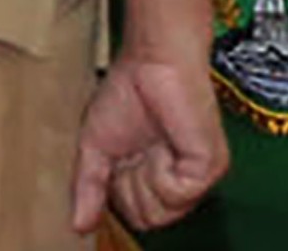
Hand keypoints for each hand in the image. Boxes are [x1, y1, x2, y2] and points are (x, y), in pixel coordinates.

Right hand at [70, 54, 229, 233]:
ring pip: (161, 214)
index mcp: (153, 178)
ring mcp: (196, 174)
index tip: (123, 152)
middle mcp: (178, 180)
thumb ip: (88, 188)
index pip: (134, 216)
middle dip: (130, 185)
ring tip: (154, 142)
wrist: (151, 62)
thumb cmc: (127, 92)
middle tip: (139, 147)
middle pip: (147, 220)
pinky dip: (161, 169)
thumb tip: (78, 226)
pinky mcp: (209, 165)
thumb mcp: (94, 148)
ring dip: (145, 176)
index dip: (118, 189)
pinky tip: (167, 142)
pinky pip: (176, 195)